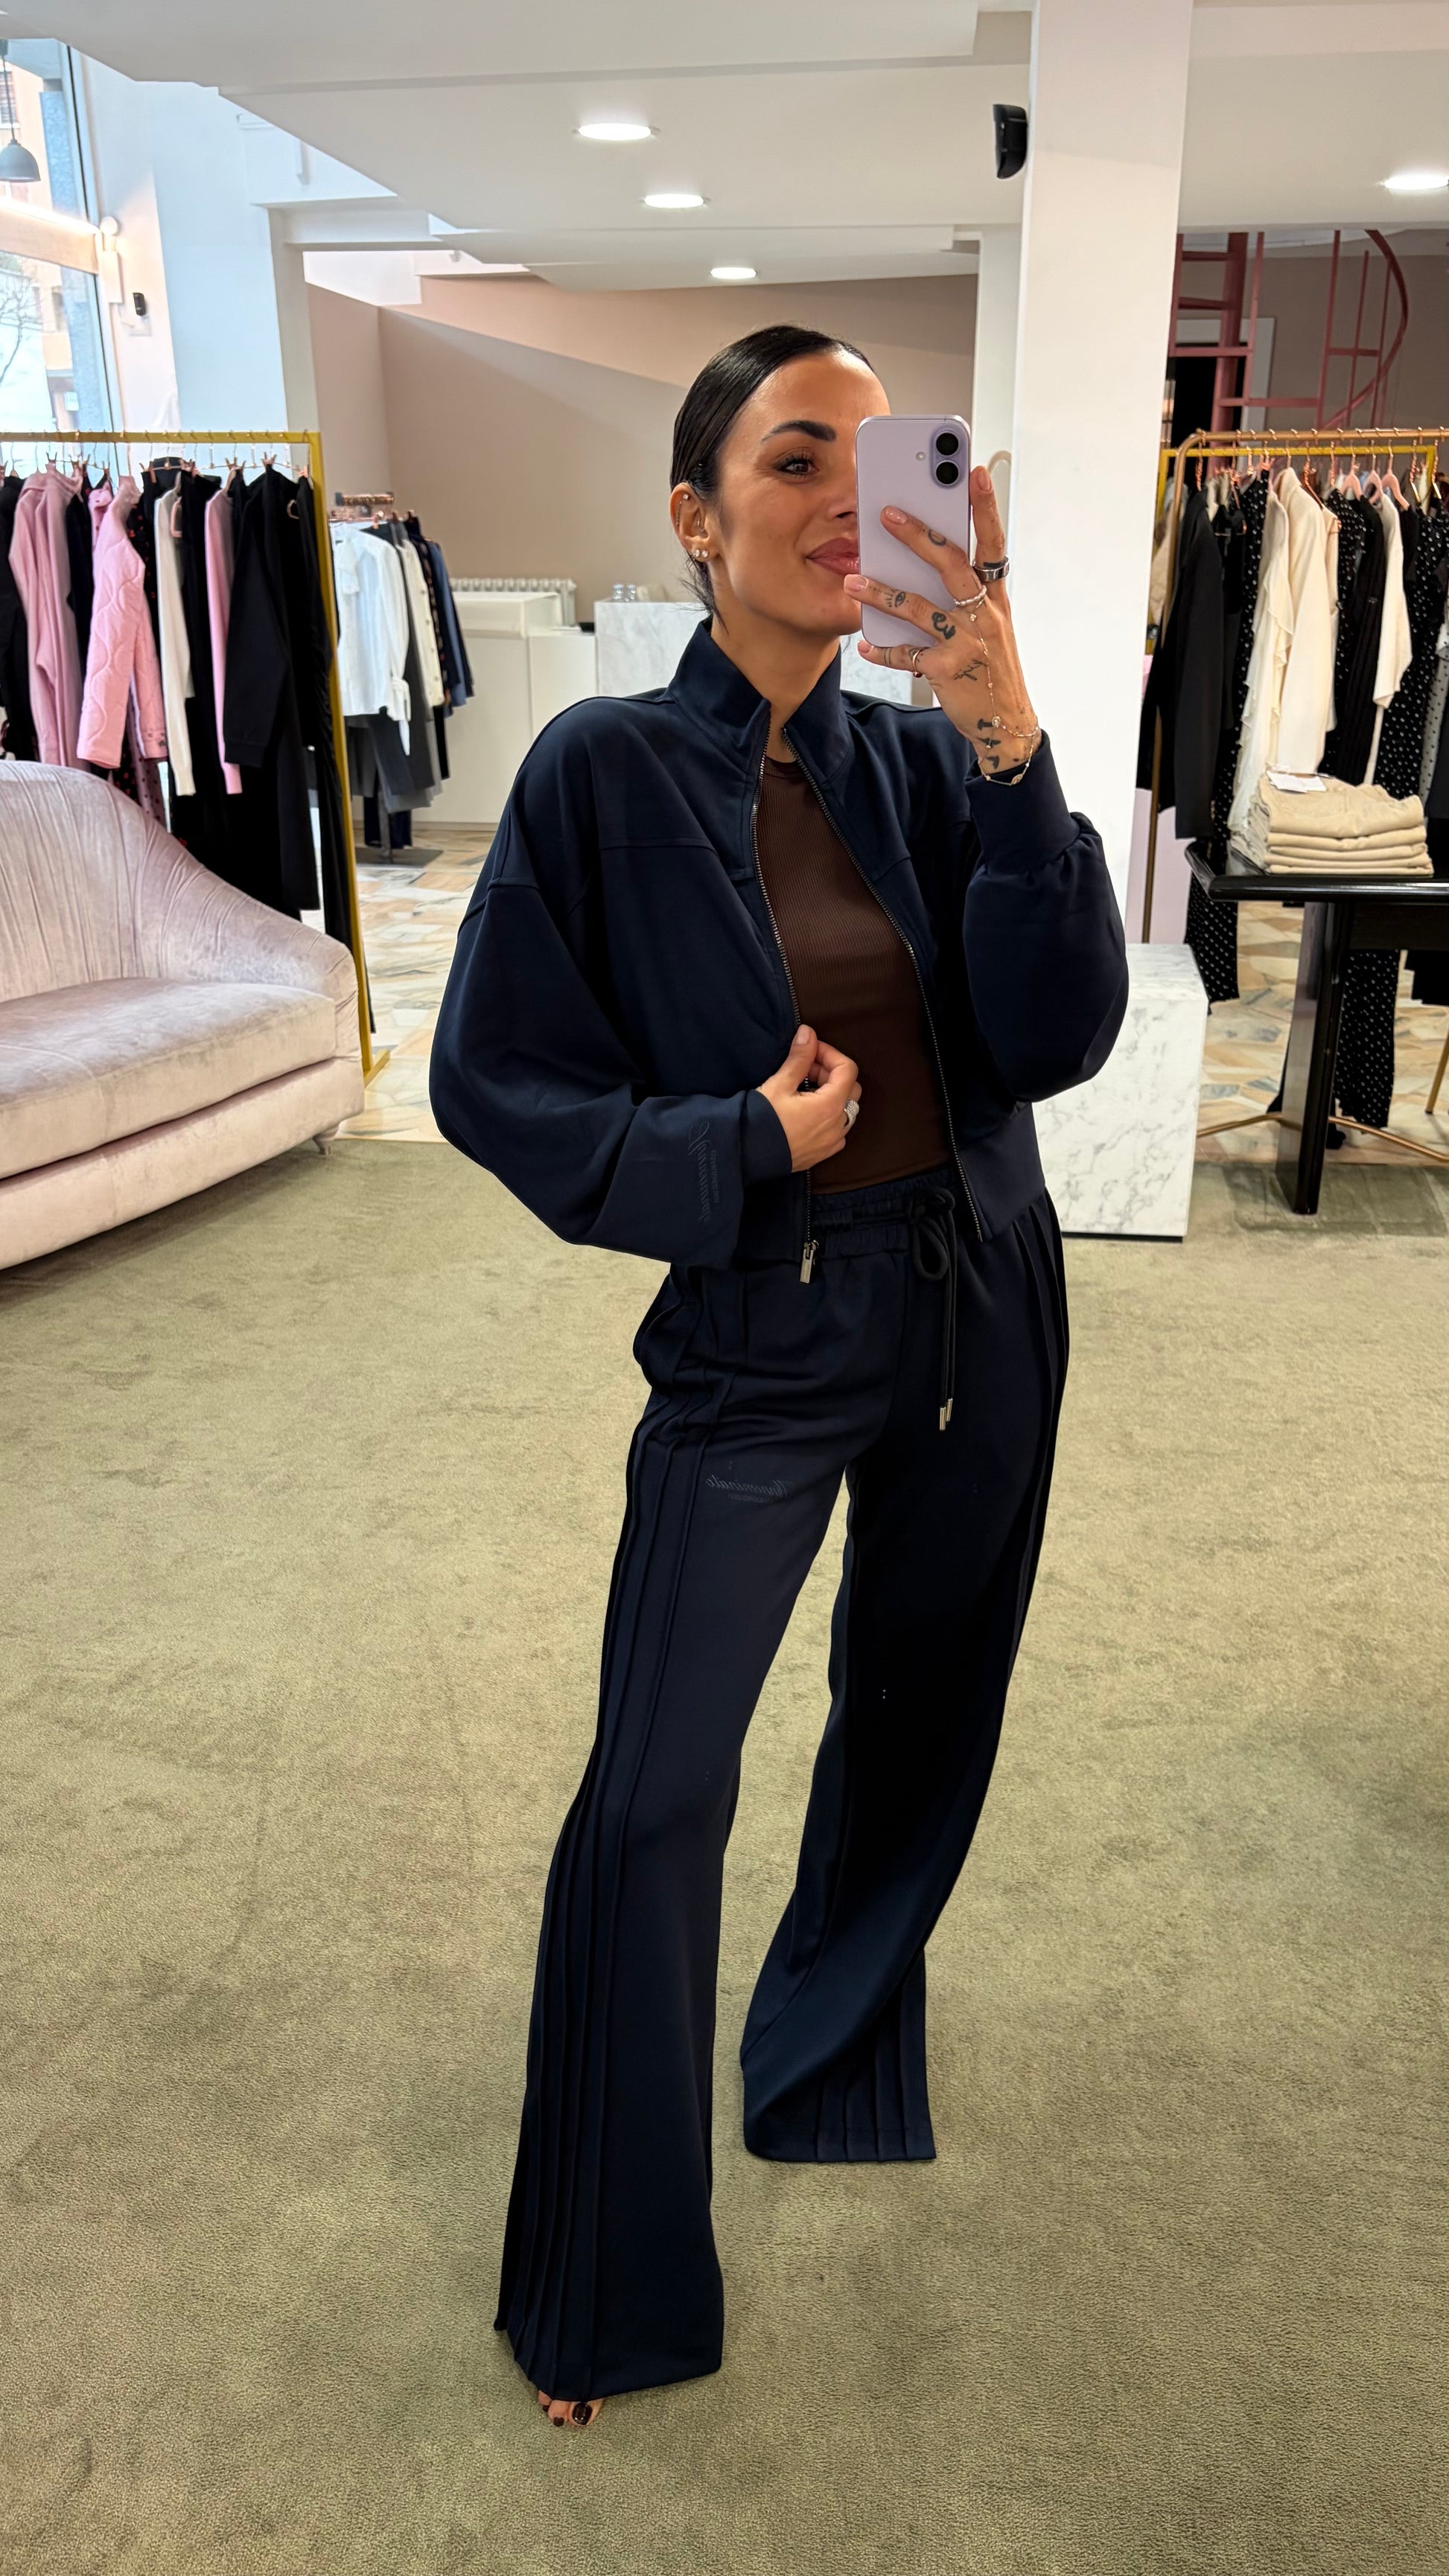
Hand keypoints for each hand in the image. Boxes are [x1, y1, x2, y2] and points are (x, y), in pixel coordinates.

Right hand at [756, 1025, 860, 1172]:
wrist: (746, 1156)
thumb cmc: (761, 1121)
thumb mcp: (779, 1085)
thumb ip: (799, 1058)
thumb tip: (808, 1034)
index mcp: (831, 1106)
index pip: (848, 1069)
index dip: (830, 1053)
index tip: (810, 1050)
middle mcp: (838, 1125)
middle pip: (850, 1088)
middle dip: (830, 1072)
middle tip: (805, 1068)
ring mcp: (833, 1141)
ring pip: (846, 1108)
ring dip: (830, 1092)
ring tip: (803, 1089)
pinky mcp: (824, 1152)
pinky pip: (838, 1127)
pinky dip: (828, 1113)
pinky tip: (806, 1110)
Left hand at [842, 466, 1039, 776]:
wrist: (1004, 721)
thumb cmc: (990, 666)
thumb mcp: (989, 625)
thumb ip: (967, 594)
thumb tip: (926, 563)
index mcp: (995, 598)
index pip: (992, 543)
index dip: (986, 508)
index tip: (976, 473)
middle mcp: (984, 614)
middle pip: (951, 564)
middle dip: (919, 535)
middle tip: (887, 514)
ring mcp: (966, 641)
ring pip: (919, 607)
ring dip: (882, 592)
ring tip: (853, 581)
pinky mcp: (947, 669)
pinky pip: (908, 654)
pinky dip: (884, 650)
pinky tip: (865, 645)